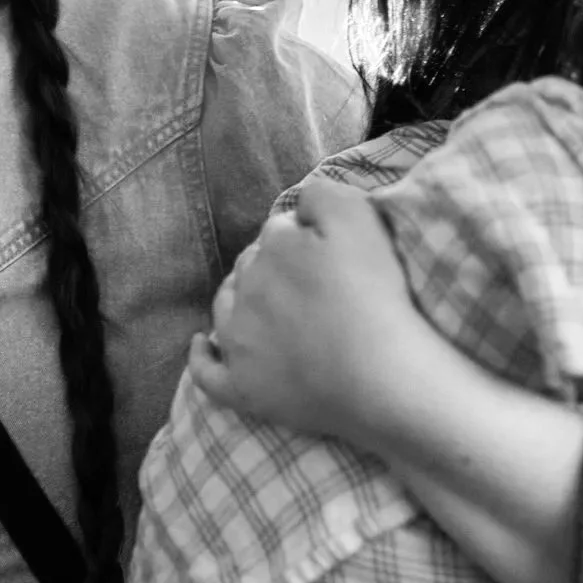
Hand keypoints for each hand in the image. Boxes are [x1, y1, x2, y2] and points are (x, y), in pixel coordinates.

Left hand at [187, 178, 432, 447]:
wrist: (381, 377)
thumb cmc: (375, 295)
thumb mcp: (358, 217)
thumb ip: (322, 195)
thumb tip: (300, 206)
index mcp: (274, 246)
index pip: (281, 230)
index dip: (306, 239)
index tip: (332, 256)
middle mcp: (245, 288)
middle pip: (251, 266)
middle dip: (272, 267)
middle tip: (311, 284)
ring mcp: (238, 342)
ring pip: (225, 307)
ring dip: (238, 299)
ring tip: (265, 306)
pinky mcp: (241, 388)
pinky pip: (206, 371)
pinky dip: (201, 356)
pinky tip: (203, 344)